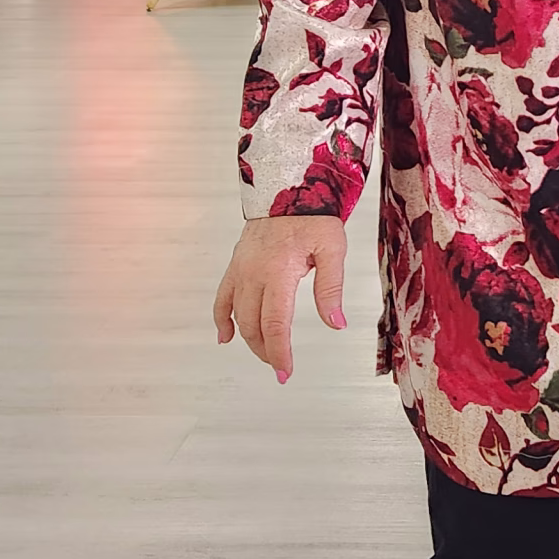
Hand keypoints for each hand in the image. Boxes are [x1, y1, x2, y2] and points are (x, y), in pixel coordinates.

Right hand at [213, 215, 348, 383]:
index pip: (275, 323)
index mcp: (278, 271)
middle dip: (266, 351)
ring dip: (249, 339)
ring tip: (265, 354)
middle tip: (281, 367)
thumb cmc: (313, 216)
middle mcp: (253, 273)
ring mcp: (240, 269)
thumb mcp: (332, 250)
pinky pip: (222, 297)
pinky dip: (222, 319)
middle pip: (253, 325)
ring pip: (237, 315)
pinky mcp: (235, 265)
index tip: (285, 371)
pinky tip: (226, 337)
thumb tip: (335, 323)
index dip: (279, 352)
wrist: (287, 187)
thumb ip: (330, 289)